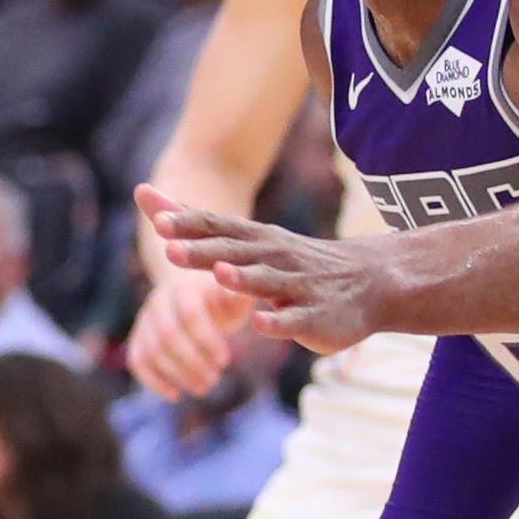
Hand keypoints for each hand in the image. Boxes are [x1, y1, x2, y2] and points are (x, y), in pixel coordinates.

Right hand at [120, 257, 259, 402]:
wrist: (194, 296)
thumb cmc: (221, 302)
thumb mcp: (234, 299)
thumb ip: (240, 298)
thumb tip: (246, 294)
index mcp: (184, 288)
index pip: (190, 315)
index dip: (207, 340)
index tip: (225, 361)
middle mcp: (159, 301)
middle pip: (168, 335)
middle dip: (192, 362)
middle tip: (213, 380)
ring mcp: (144, 320)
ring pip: (153, 351)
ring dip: (178, 375)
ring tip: (203, 388)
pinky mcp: (137, 337)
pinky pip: (137, 361)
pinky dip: (153, 381)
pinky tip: (174, 395)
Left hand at [143, 186, 388, 351]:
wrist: (372, 281)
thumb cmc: (294, 261)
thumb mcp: (247, 238)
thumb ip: (197, 222)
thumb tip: (146, 194)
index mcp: (255, 240)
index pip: (217, 227)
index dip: (187, 225)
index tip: (157, 220)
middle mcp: (274, 258)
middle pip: (234, 253)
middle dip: (203, 252)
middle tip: (170, 249)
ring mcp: (296, 287)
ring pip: (266, 282)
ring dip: (243, 279)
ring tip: (220, 275)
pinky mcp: (313, 317)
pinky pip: (293, 321)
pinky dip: (277, 322)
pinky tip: (261, 324)